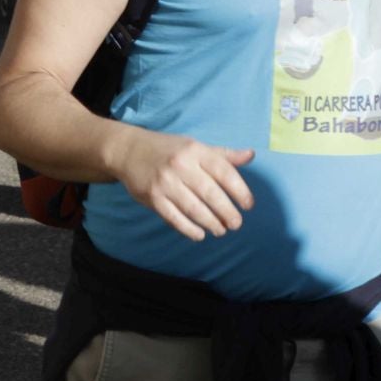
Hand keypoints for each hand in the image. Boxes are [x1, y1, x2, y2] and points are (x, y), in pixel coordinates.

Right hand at [114, 129, 254, 241]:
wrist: (128, 151)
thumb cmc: (168, 149)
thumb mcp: (195, 146)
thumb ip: (223, 154)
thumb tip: (251, 155)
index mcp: (195, 150)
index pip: (224, 172)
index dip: (240, 191)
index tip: (248, 205)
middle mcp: (180, 165)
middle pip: (211, 194)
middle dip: (227, 213)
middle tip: (236, 224)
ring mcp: (165, 182)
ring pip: (194, 209)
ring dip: (211, 223)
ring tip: (220, 230)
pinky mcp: (152, 197)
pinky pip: (175, 218)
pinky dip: (189, 229)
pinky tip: (200, 234)